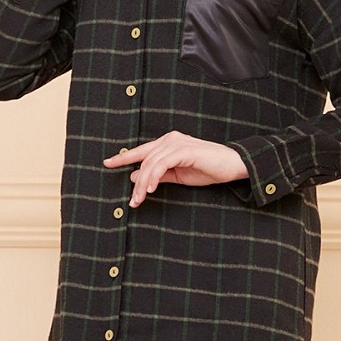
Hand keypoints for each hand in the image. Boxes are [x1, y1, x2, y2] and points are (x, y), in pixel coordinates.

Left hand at [104, 133, 247, 207]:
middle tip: (133, 201)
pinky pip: (162, 164)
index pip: (141, 151)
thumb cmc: (209, 169)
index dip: (123, 157)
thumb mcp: (179, 175)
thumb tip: (135, 177)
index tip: (107, 163)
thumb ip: (159, 175)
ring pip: (150, 164)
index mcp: (168, 143)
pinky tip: (151, 189)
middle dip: (136, 183)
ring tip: (140, 199)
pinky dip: (154, 177)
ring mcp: (177, 143)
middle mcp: (170, 139)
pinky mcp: (184, 150)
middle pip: (144, 160)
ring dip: (143, 184)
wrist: (233, 166)